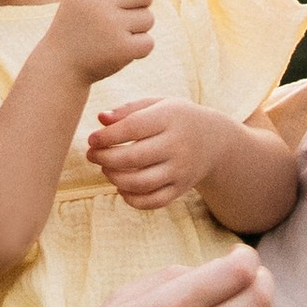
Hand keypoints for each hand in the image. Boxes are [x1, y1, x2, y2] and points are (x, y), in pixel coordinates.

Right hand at [35, 0, 158, 87]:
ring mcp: (110, 25)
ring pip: (148, 18)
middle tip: (121, 17)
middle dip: (141, 3)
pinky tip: (118, 50)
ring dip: (137, 28)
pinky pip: (148, 42)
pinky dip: (138, 48)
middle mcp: (98, 1)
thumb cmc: (78, 25)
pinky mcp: (122, 48)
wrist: (59, 64)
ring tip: (113, 35)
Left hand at [86, 96, 234, 209]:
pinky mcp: (180, 189)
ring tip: (105, 169)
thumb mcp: (157, 104)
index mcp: (169, 119)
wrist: (215, 140)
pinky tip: (121, 186)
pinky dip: (131, 199)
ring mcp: (180, 170)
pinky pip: (153, 201)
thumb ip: (128, 110)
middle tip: (92, 155)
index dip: (107, 136)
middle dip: (105, 158)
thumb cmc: (174, 118)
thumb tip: (101, 119)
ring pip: (141, 183)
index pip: (133, 128)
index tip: (92, 139)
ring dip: (115, 178)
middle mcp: (177, 146)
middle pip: (134, 158)